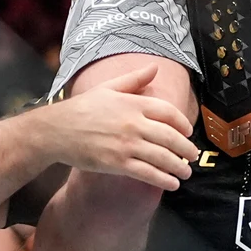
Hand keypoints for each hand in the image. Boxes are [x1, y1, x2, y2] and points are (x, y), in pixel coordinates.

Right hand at [43, 66, 199, 190]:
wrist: (57, 130)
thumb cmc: (82, 107)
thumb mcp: (108, 87)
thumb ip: (134, 80)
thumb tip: (155, 67)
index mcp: (133, 103)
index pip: (168, 113)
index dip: (183, 124)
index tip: (188, 132)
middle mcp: (134, 123)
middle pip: (170, 137)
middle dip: (186, 149)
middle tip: (193, 156)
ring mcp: (126, 144)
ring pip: (162, 157)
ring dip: (179, 167)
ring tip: (186, 172)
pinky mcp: (117, 163)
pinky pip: (147, 173)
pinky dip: (163, 179)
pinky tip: (172, 183)